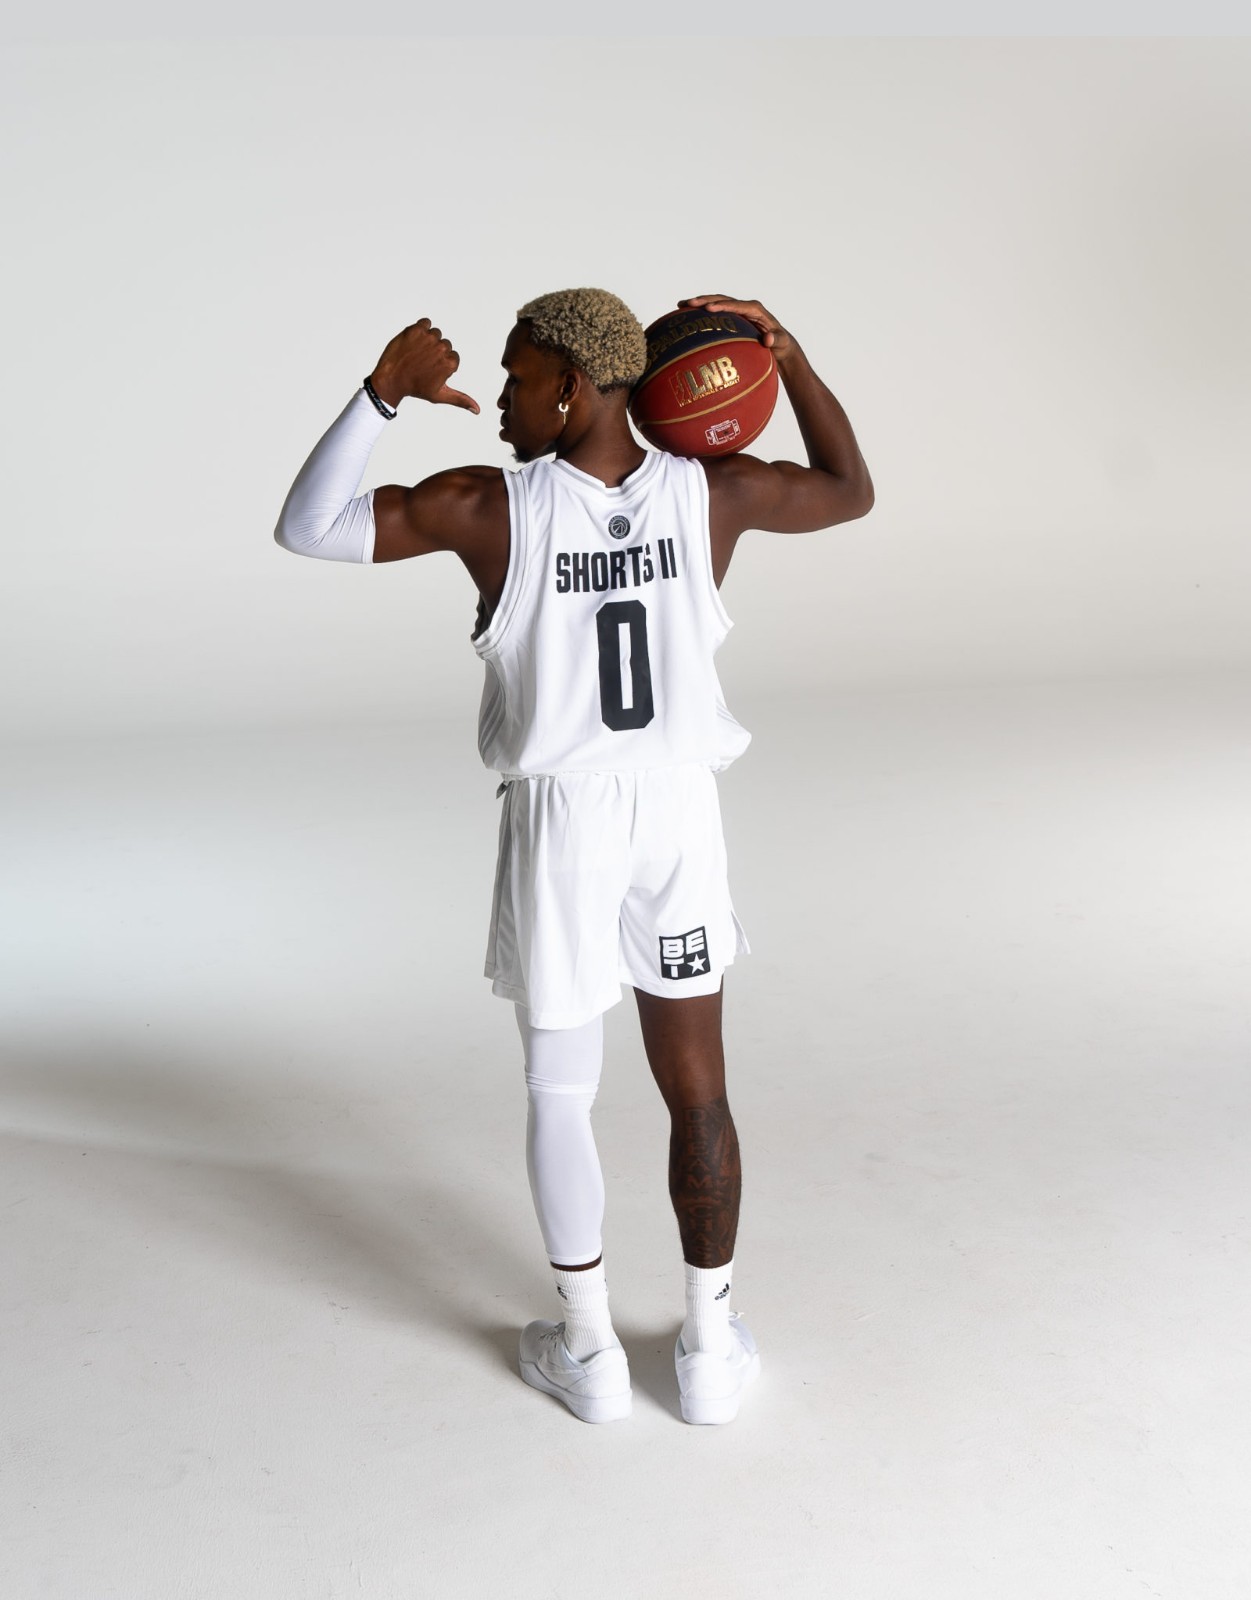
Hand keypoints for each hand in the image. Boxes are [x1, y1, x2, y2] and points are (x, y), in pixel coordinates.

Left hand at [369, 319, 479, 412]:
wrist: (391, 379)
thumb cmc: (416, 388)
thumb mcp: (440, 395)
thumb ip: (460, 400)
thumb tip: (478, 410)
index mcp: (450, 363)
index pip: (453, 356)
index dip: (441, 364)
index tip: (430, 370)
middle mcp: (441, 348)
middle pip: (444, 344)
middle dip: (435, 352)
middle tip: (421, 363)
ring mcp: (428, 338)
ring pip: (435, 333)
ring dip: (427, 341)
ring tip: (416, 353)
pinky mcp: (416, 329)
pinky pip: (425, 323)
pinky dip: (420, 330)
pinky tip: (413, 342)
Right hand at [678, 294, 796, 363]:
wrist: (779, 342)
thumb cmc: (781, 343)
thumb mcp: (781, 342)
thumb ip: (776, 340)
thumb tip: (768, 339)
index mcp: (755, 309)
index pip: (736, 305)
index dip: (722, 305)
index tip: (708, 308)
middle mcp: (744, 306)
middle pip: (721, 299)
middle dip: (704, 300)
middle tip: (688, 303)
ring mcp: (737, 310)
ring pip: (715, 303)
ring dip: (699, 303)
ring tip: (680, 305)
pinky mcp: (732, 317)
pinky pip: (715, 312)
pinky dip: (701, 313)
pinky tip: (686, 317)